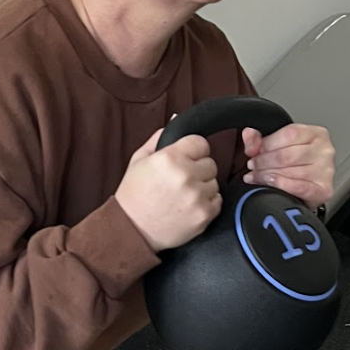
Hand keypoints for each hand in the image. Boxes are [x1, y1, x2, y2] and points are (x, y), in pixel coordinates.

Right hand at [115, 128, 221, 251]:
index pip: (200, 143)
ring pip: (214, 182)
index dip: (193, 151)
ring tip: (182, 195)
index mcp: (169, 158)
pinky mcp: (204, 215)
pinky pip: (217, 200)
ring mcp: (197, 197)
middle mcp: (185, 176)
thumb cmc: (134, 195)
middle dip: (198, 169)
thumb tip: (176, 119)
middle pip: (210, 163)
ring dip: (202, 186)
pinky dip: (206, 203)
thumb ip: (160, 138)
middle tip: (180, 180)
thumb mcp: (139, 160)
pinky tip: (188, 206)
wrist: (132, 229)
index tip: (186, 159)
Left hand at [242, 123, 334, 211]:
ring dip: (267, 175)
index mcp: (317, 134)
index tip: (254, 152)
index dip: (267, 144)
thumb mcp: (279, 146)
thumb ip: (260, 139)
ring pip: (291, 171)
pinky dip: (280, 185)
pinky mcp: (323, 190)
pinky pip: (299, 187)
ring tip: (256, 176)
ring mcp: (326, 171)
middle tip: (253, 166)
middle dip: (264, 161)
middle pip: (288, 155)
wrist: (309, 190)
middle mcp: (325, 151)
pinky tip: (269, 183)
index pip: (290, 134)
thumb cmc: (296, 165)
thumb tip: (248, 135)